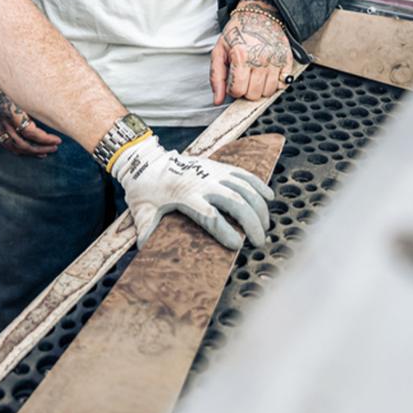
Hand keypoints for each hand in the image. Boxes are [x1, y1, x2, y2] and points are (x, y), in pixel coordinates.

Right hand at [0, 63, 60, 156]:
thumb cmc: (6, 76)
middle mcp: (1, 119)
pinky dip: (17, 148)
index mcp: (10, 109)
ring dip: (30, 152)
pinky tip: (28, 149)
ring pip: (13, 146)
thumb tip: (55, 111)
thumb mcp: (23, 87)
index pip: (30, 132)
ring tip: (45, 152)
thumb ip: (35, 100)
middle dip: (40, 148)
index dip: (45, 139)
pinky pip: (4, 142)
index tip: (58, 139)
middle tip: (55, 146)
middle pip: (22, 143)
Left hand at [111, 136, 270, 250]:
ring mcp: (213, 172)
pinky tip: (269, 198)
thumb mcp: (142, 212)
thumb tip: (144, 250)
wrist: (147, 161)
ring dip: (259, 207)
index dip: (225, 231)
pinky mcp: (219, 166)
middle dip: (252, 222)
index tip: (237, 245)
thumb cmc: (145, 191)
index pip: (210, 215)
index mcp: (186, 196)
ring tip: (265, 226)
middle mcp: (203, 182)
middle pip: (235, 201)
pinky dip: (258, 185)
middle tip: (259, 241)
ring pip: (244, 187)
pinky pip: (244, 174)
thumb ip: (147, 230)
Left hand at [210, 3, 293, 105]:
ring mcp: (276, 60)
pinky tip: (267, 72)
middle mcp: (260, 59)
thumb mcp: (219, 51)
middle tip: (244, 77)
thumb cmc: (237, 32)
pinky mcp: (287, 60)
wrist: (258, 15)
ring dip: (260, 87)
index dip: (233, 89)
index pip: (238, 91)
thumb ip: (216, 77)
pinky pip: (283, 84)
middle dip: (246, 89)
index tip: (233, 81)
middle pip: (254, 94)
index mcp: (241, 56)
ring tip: (255, 74)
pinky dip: (275, 82)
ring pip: (269, 92)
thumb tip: (217, 100)